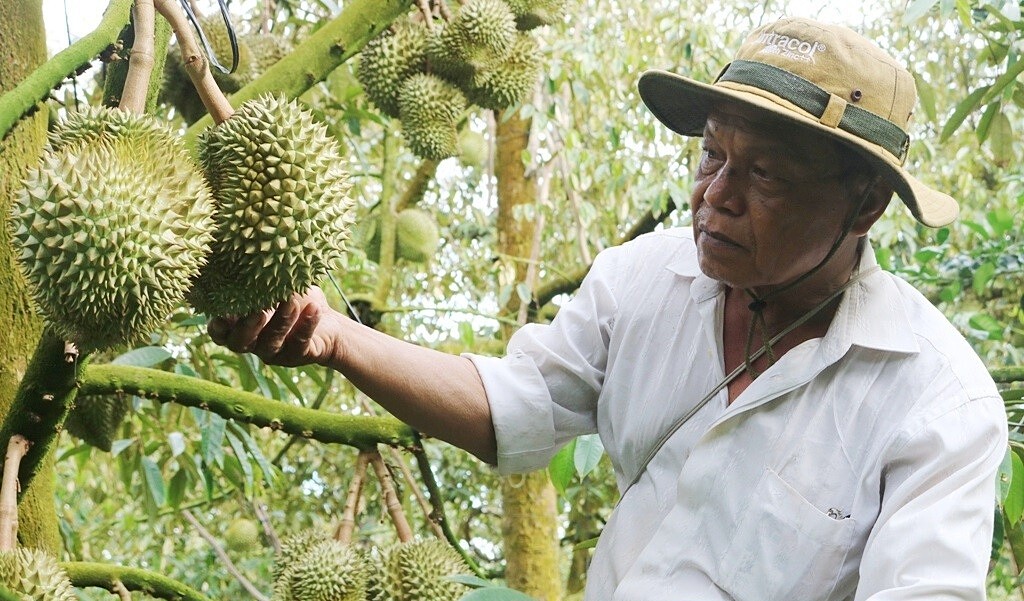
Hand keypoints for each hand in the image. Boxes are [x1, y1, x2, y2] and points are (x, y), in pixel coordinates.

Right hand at [207, 287, 340, 366]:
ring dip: (280, 321)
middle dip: (248, 327)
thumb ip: (260, 277)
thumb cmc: (294, 299)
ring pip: (271, 343)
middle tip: (258, 310)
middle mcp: (252, 343)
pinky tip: (314, 308)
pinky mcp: (297, 355)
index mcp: (239, 327)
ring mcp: (274, 353)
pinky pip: (300, 343)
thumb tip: (251, 250)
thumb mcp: (277, 285)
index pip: (220, 332)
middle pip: (240, 343)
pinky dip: (306, 325)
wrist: (328, 323)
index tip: (222, 314)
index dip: (217, 326)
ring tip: (291, 302)